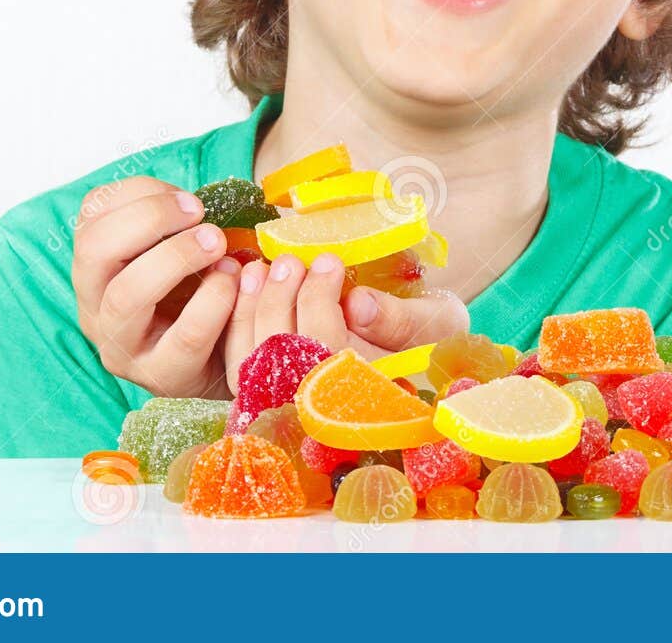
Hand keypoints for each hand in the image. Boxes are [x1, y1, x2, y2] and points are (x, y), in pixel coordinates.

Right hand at [72, 176, 239, 398]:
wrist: (224, 360)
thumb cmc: (198, 295)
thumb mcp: (179, 251)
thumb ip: (177, 222)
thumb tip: (194, 202)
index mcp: (96, 267)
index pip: (92, 215)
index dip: (140, 195)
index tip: (189, 199)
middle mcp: (95, 306)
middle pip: (95, 250)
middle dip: (150, 219)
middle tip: (200, 214)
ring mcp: (122, 346)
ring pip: (128, 295)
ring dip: (177, 257)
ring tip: (217, 243)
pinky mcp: (162, 375)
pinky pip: (185, 336)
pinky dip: (214, 300)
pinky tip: (234, 280)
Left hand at [223, 253, 469, 392]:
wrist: (423, 350)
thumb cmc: (431, 334)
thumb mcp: (435, 321)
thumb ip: (400, 318)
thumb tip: (358, 304)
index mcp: (368, 396)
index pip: (327, 355)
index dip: (320, 304)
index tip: (329, 261)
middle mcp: (325, 411)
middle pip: (283, 361)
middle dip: (280, 302)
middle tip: (290, 260)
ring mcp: (292, 406)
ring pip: (252, 364)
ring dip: (252, 309)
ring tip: (263, 267)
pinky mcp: (269, 393)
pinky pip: (237, 364)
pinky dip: (236, 323)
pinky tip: (245, 283)